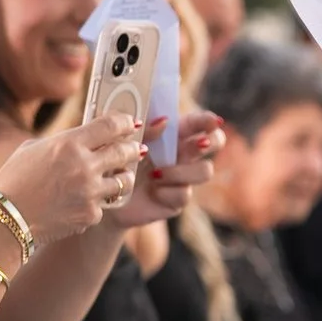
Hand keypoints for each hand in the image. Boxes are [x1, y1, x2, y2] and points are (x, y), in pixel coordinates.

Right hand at [0, 115, 143, 246]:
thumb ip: (60, 142)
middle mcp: (85, 166)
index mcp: (70, 144)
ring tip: (120, 176)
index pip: (110, 125)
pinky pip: (103, 205)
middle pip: (124, 152)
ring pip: (123, 182)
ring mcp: (91, 192)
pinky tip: (84, 202)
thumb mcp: (32, 149)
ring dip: (123, 177)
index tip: (130, 123)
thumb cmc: (13, 180)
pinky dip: (96, 203)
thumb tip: (80, 139)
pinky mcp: (91, 214)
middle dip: (134, 149)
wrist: (5, 218)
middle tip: (137, 149)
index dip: (124, 122)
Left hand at [115, 108, 225, 228]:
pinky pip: (184, 194)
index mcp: (172, 135)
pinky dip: (166, 191)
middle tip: (199, 145)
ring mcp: (184, 178)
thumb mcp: (125, 141)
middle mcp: (183, 155)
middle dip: (213, 141)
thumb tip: (164, 122)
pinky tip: (151, 191)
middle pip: (215, 142)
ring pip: (205, 171)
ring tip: (155, 174)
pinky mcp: (178, 200)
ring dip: (181, 171)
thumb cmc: (115, 160)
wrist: (106, 194)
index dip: (208, 120)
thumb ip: (144, 129)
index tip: (212, 121)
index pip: (197, 122)